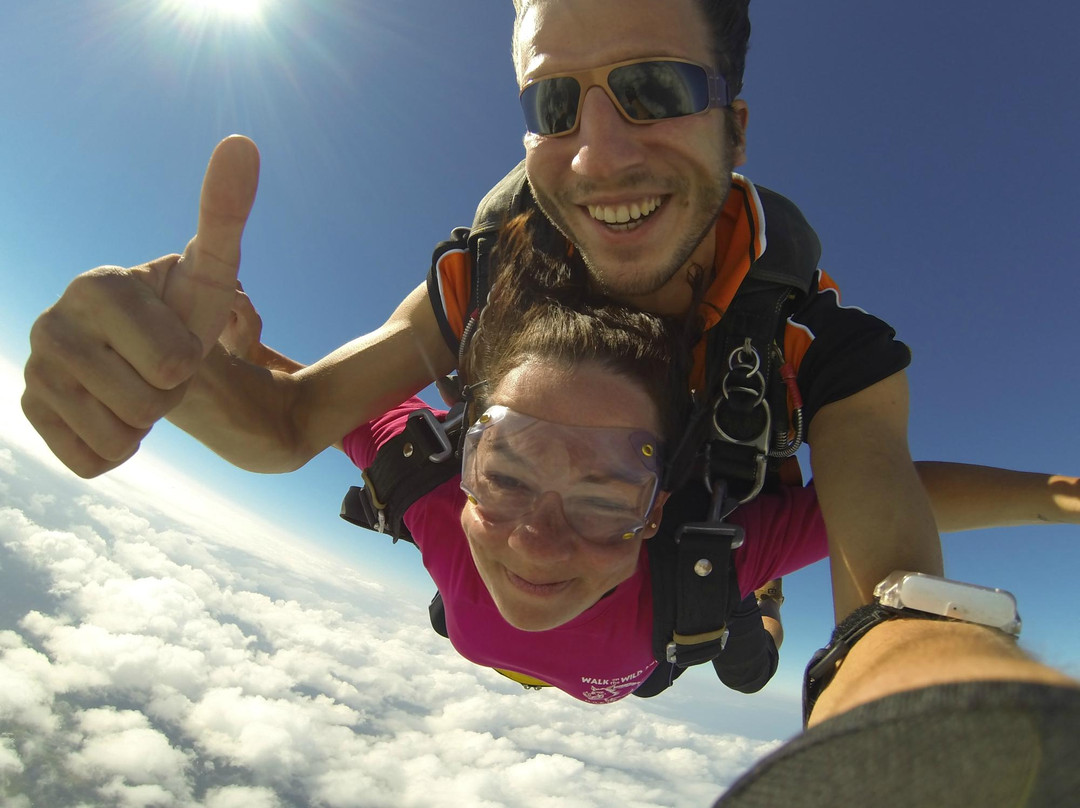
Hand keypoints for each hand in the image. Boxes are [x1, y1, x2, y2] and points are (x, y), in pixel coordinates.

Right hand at [21, 135, 259, 477]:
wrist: (153, 355)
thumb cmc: (186, 311)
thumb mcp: (214, 272)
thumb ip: (225, 213)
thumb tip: (242, 142)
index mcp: (96, 288)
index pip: (170, 364)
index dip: (188, 362)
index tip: (177, 342)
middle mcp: (49, 325)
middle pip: (144, 404)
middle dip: (167, 396)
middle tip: (161, 369)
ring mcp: (33, 372)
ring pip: (118, 436)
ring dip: (144, 424)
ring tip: (138, 387)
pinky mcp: (30, 415)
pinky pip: (92, 460)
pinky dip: (117, 448)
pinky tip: (114, 413)